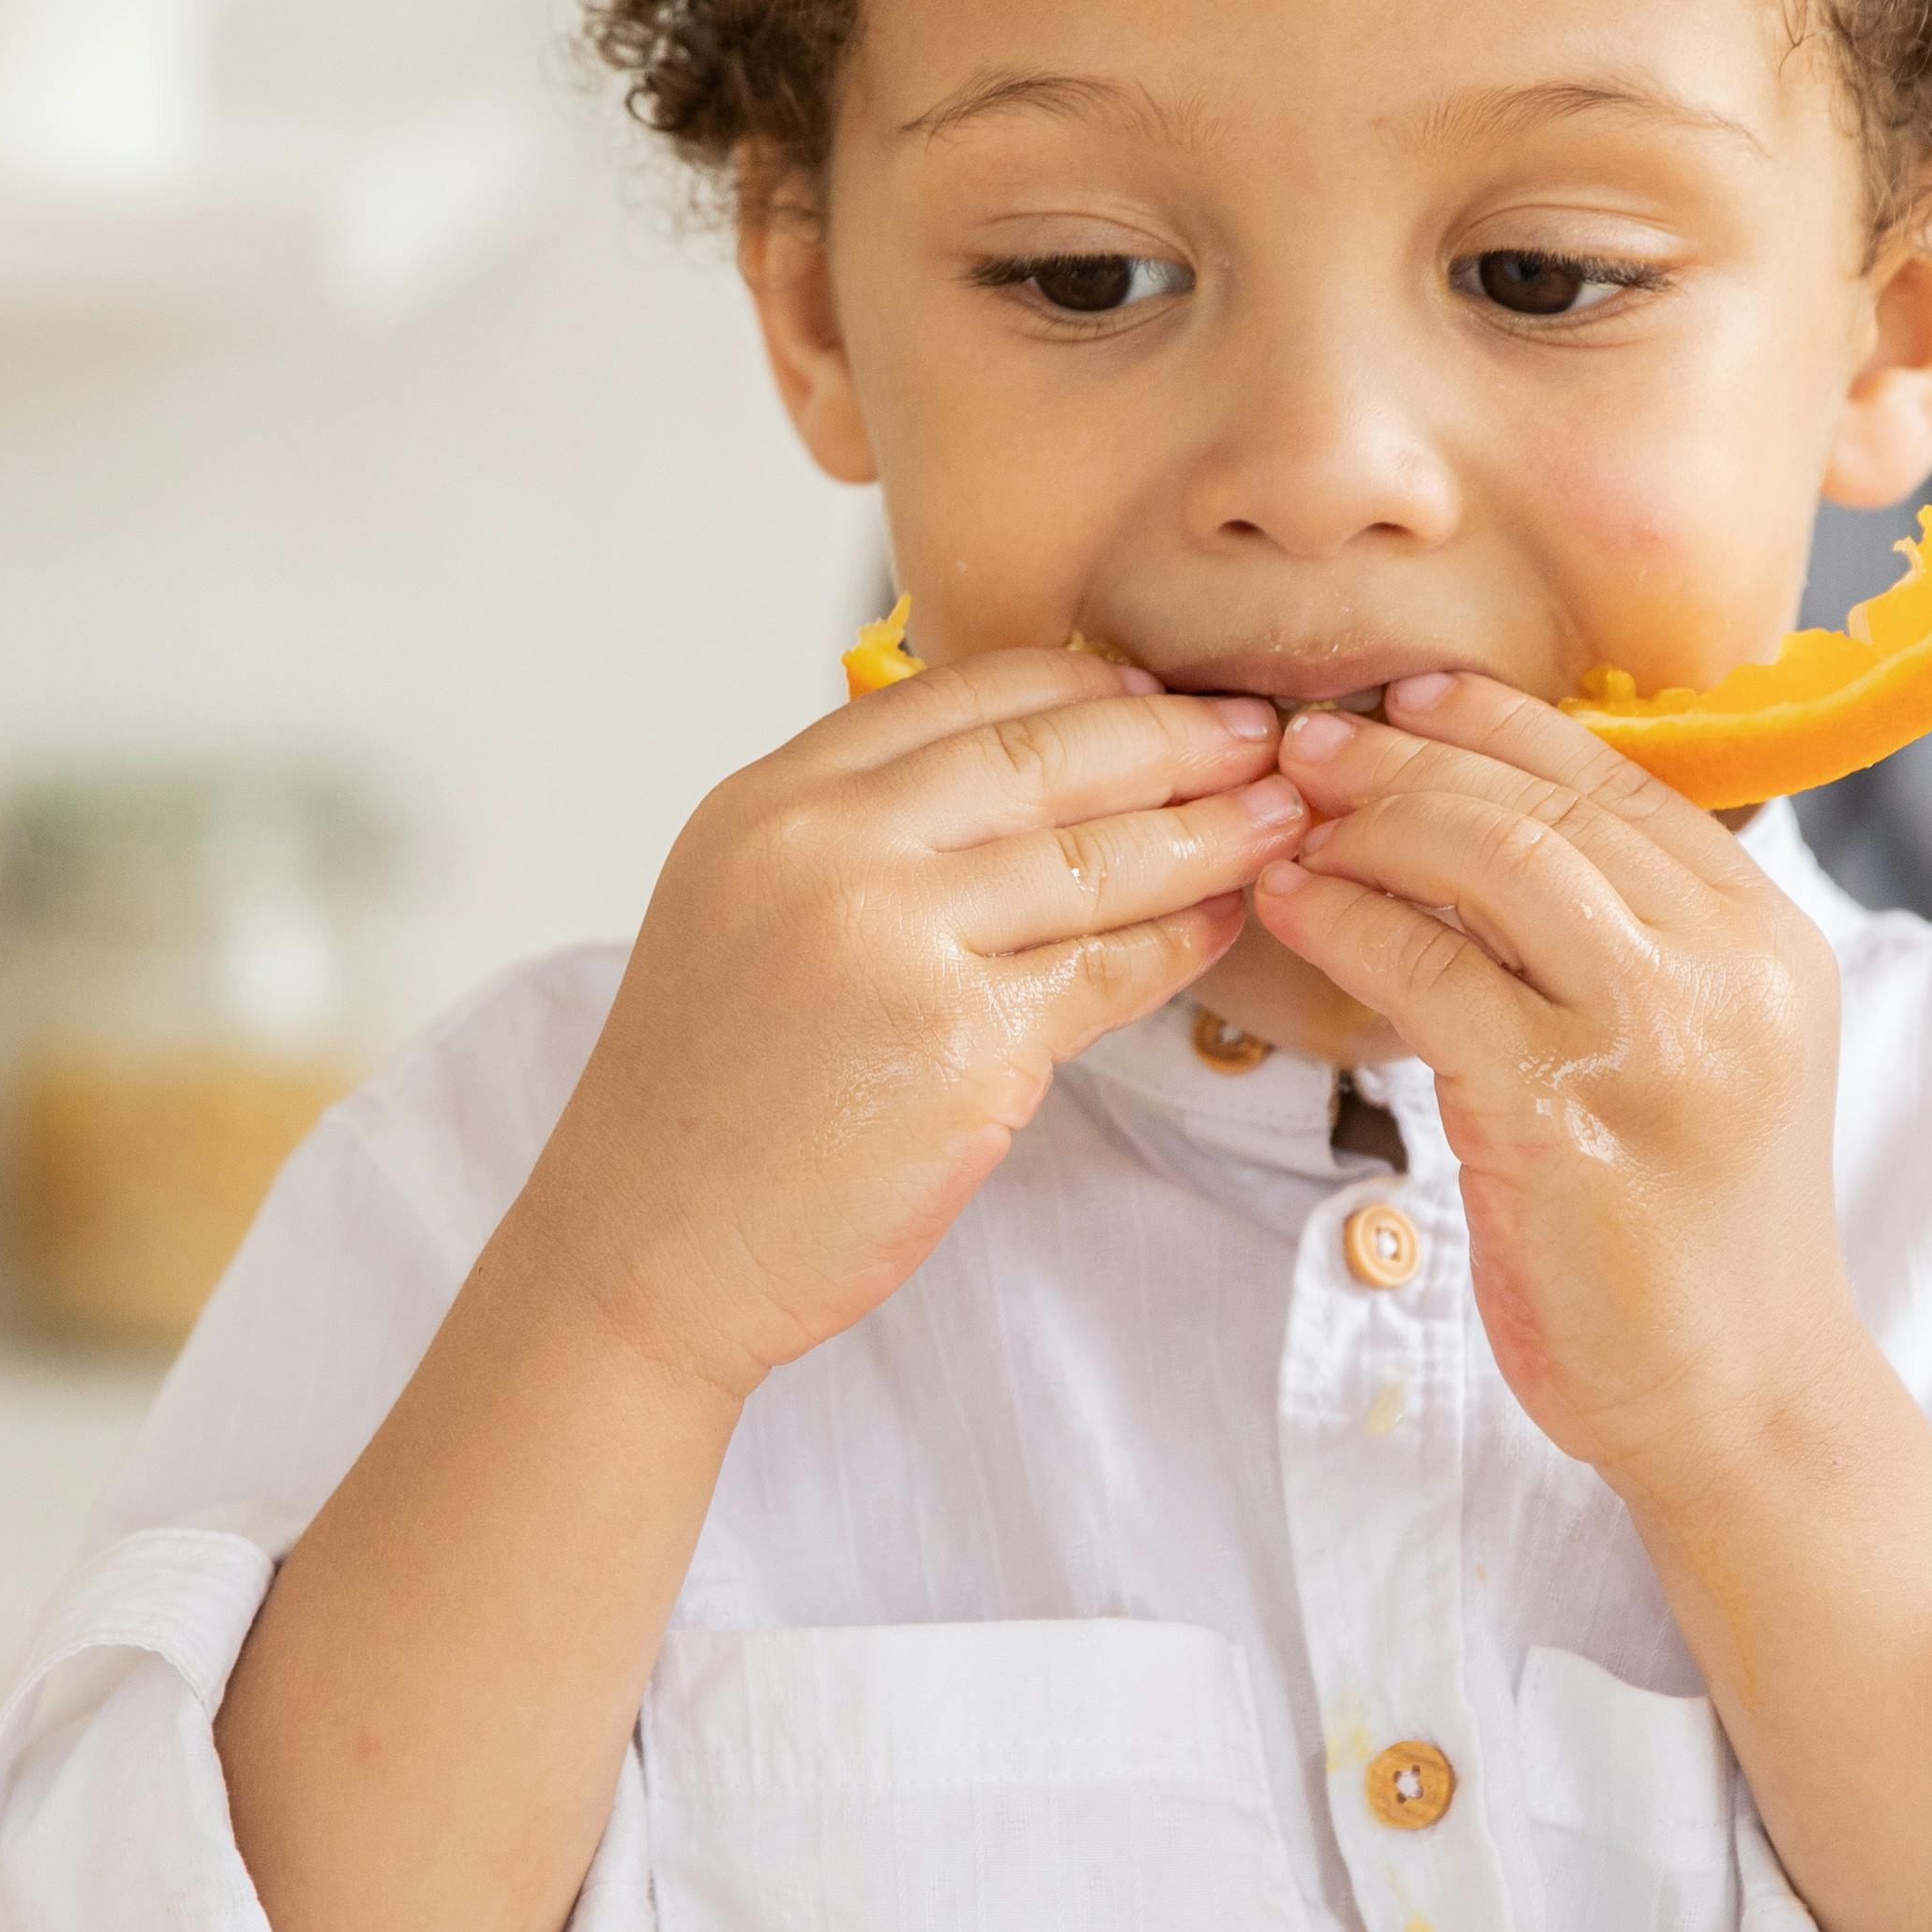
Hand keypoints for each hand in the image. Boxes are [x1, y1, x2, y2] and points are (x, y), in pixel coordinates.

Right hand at [521, 645, 1293, 1404]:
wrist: (647, 1245)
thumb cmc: (707, 1094)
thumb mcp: (742, 905)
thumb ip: (858, 829)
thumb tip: (1025, 767)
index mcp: (773, 799)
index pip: (962, 696)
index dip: (1086, 686)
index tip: (1163, 688)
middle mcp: (827, 850)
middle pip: (1047, 758)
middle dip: (1178, 739)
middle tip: (1265, 732)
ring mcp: (894, 945)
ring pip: (1097, 859)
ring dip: (1212, 834)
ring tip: (1284, 817)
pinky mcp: (959, 1048)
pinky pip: (1107, 972)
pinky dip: (1181, 943)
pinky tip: (1224, 923)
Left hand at [1247, 672, 1859, 1487]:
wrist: (1740, 1397)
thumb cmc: (1693, 1236)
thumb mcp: (1699, 1054)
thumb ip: (1630, 946)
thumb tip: (1486, 836)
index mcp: (1768, 935)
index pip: (1622, 783)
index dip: (1502, 725)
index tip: (1411, 696)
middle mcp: (1727, 965)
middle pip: (1548, 808)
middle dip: (1413, 758)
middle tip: (1310, 741)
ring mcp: (1655, 1036)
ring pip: (1494, 863)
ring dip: (1374, 822)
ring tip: (1290, 812)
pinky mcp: (1565, 1113)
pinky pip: (1429, 972)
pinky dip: (1347, 922)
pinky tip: (1292, 908)